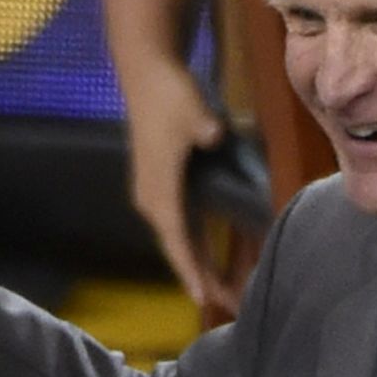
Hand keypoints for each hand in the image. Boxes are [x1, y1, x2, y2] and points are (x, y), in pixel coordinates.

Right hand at [126, 59, 231, 310]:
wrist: (147, 72)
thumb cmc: (169, 94)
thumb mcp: (192, 111)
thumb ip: (203, 128)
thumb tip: (213, 135)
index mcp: (160, 191)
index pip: (177, 241)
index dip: (192, 271)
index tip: (205, 298)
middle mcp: (153, 199)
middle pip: (179, 248)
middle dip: (202, 276)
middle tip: (229, 304)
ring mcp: (154, 192)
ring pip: (179, 238)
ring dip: (198, 262)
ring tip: (223, 287)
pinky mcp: (160, 183)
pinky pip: (180, 223)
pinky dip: (194, 242)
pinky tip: (210, 254)